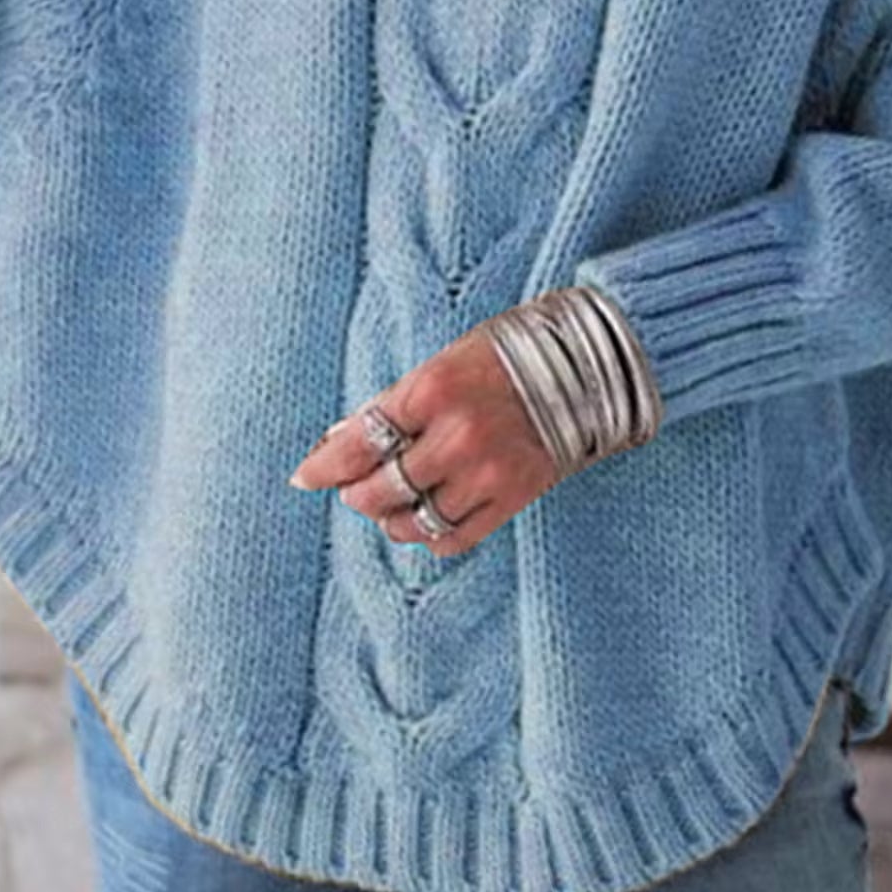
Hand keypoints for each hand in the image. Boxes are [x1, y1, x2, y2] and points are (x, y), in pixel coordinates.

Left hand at [286, 321, 561, 557]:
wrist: (586, 366)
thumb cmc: (505, 355)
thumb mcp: (442, 362)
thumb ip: (395, 402)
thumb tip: (340, 438)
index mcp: (432, 388)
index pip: (359, 440)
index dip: (325, 465)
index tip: (304, 477)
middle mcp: (456, 434)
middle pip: (381, 489)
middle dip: (357, 494)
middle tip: (352, 490)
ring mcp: (486, 471)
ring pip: (415, 520)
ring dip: (391, 519)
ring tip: (389, 507)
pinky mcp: (513, 497)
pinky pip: (455, 537)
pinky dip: (430, 536)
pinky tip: (424, 522)